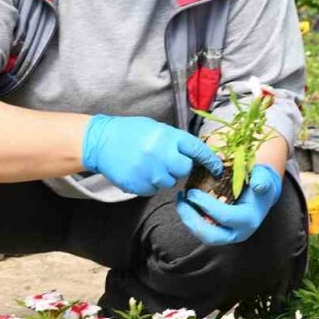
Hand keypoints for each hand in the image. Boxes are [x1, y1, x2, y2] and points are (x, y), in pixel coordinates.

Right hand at [81, 115, 221, 195]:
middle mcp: (162, 155)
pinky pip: (154, 190)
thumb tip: (195, 154)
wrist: (101, 142)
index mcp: (168, 136)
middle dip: (179, 166)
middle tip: (166, 159)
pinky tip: (140, 171)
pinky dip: (150, 183)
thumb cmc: (130, 132)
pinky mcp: (140, 185)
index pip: (197, 150)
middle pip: (185, 169)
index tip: (218, 168)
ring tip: (148, 164)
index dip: (210, 160)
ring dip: (164, 175)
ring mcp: (150, 172)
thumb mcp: (156, 129)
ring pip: (170, 182)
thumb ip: (175, 141)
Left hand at [175, 164, 281, 245]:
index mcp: (249, 220)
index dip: (206, 205)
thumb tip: (257, 185)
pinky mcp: (219, 234)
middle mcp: (239, 233)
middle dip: (192, 220)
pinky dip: (190, 220)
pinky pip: (201, 232)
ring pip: (203, 236)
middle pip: (211, 236)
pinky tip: (185, 205)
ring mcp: (228, 236)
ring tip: (180, 202)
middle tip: (181, 202)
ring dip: (188, 221)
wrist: (261, 195)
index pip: (225, 217)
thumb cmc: (260, 183)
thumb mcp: (264, 179)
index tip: (192, 192)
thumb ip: (262, 180)